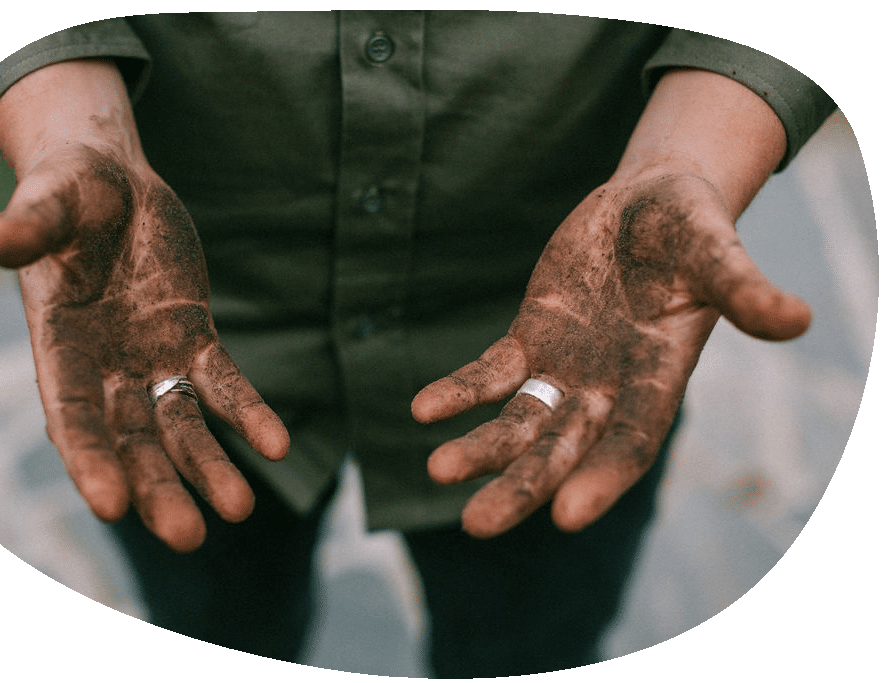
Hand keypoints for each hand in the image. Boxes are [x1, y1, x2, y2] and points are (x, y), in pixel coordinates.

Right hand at [0, 143, 288, 552]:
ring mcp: (150, 358)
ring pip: (180, 425)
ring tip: (240, 509)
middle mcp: (103, 366)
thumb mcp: (52, 198)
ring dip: (208, 467)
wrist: (113, 183)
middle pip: (131, 439)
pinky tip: (275, 446)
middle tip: (188, 537)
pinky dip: (247, 414)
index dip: (90, 458)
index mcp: (57, 344)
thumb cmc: (70, 188)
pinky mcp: (192, 340)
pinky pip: (222, 384)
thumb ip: (30, 225)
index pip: (71, 413)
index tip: (111, 506)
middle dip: (158, 486)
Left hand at [411, 172, 810, 537]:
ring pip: (518, 422)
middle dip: (523, 485)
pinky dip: (460, 392)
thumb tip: (798, 319)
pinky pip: (490, 373)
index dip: (604, 477)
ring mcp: (566, 368)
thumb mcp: (716, 250)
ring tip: (438, 470)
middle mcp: (609, 387)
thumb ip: (744, 288)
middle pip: (563, 449)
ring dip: (481, 448)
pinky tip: (421, 411)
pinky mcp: (530, 340)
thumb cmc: (691, 227)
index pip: (632, 441)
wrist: (647, 202)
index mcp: (660, 377)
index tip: (567, 517)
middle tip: (477, 524)